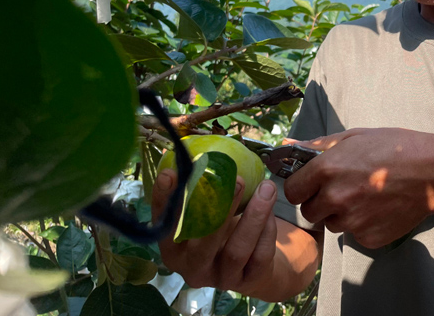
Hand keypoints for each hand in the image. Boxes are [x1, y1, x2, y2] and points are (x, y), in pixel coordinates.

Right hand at [152, 169, 279, 294]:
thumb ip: (200, 194)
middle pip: (203, 243)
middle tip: (237, 179)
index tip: (171, 172)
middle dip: (221, 210)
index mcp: (174, 250)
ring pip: (237, 250)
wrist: (249, 268)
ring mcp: (220, 278)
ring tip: (266, 187)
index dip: (164, 201)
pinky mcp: (248, 281)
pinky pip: (260, 255)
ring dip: (253, 216)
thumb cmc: (220, 232)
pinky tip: (271, 210)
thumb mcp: (206, 216)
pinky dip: (267, 230)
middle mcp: (192, 269)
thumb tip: (196, 151)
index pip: (163, 228)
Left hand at [283, 128, 433, 248]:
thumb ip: (317, 145)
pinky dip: (362, 225)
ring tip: (366, 195)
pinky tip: (379, 208)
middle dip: (320, 202)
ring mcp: (351, 221)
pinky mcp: (367, 238)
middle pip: (309, 211)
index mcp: (327, 169)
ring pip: (332, 224)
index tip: (312, 184)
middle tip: (344, 188)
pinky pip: (354, 234)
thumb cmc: (395, 148)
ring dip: (341, 214)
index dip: (302, 187)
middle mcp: (334, 198)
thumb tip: (286, 147)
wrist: (432, 173)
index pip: (292, 190)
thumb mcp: (354, 137)